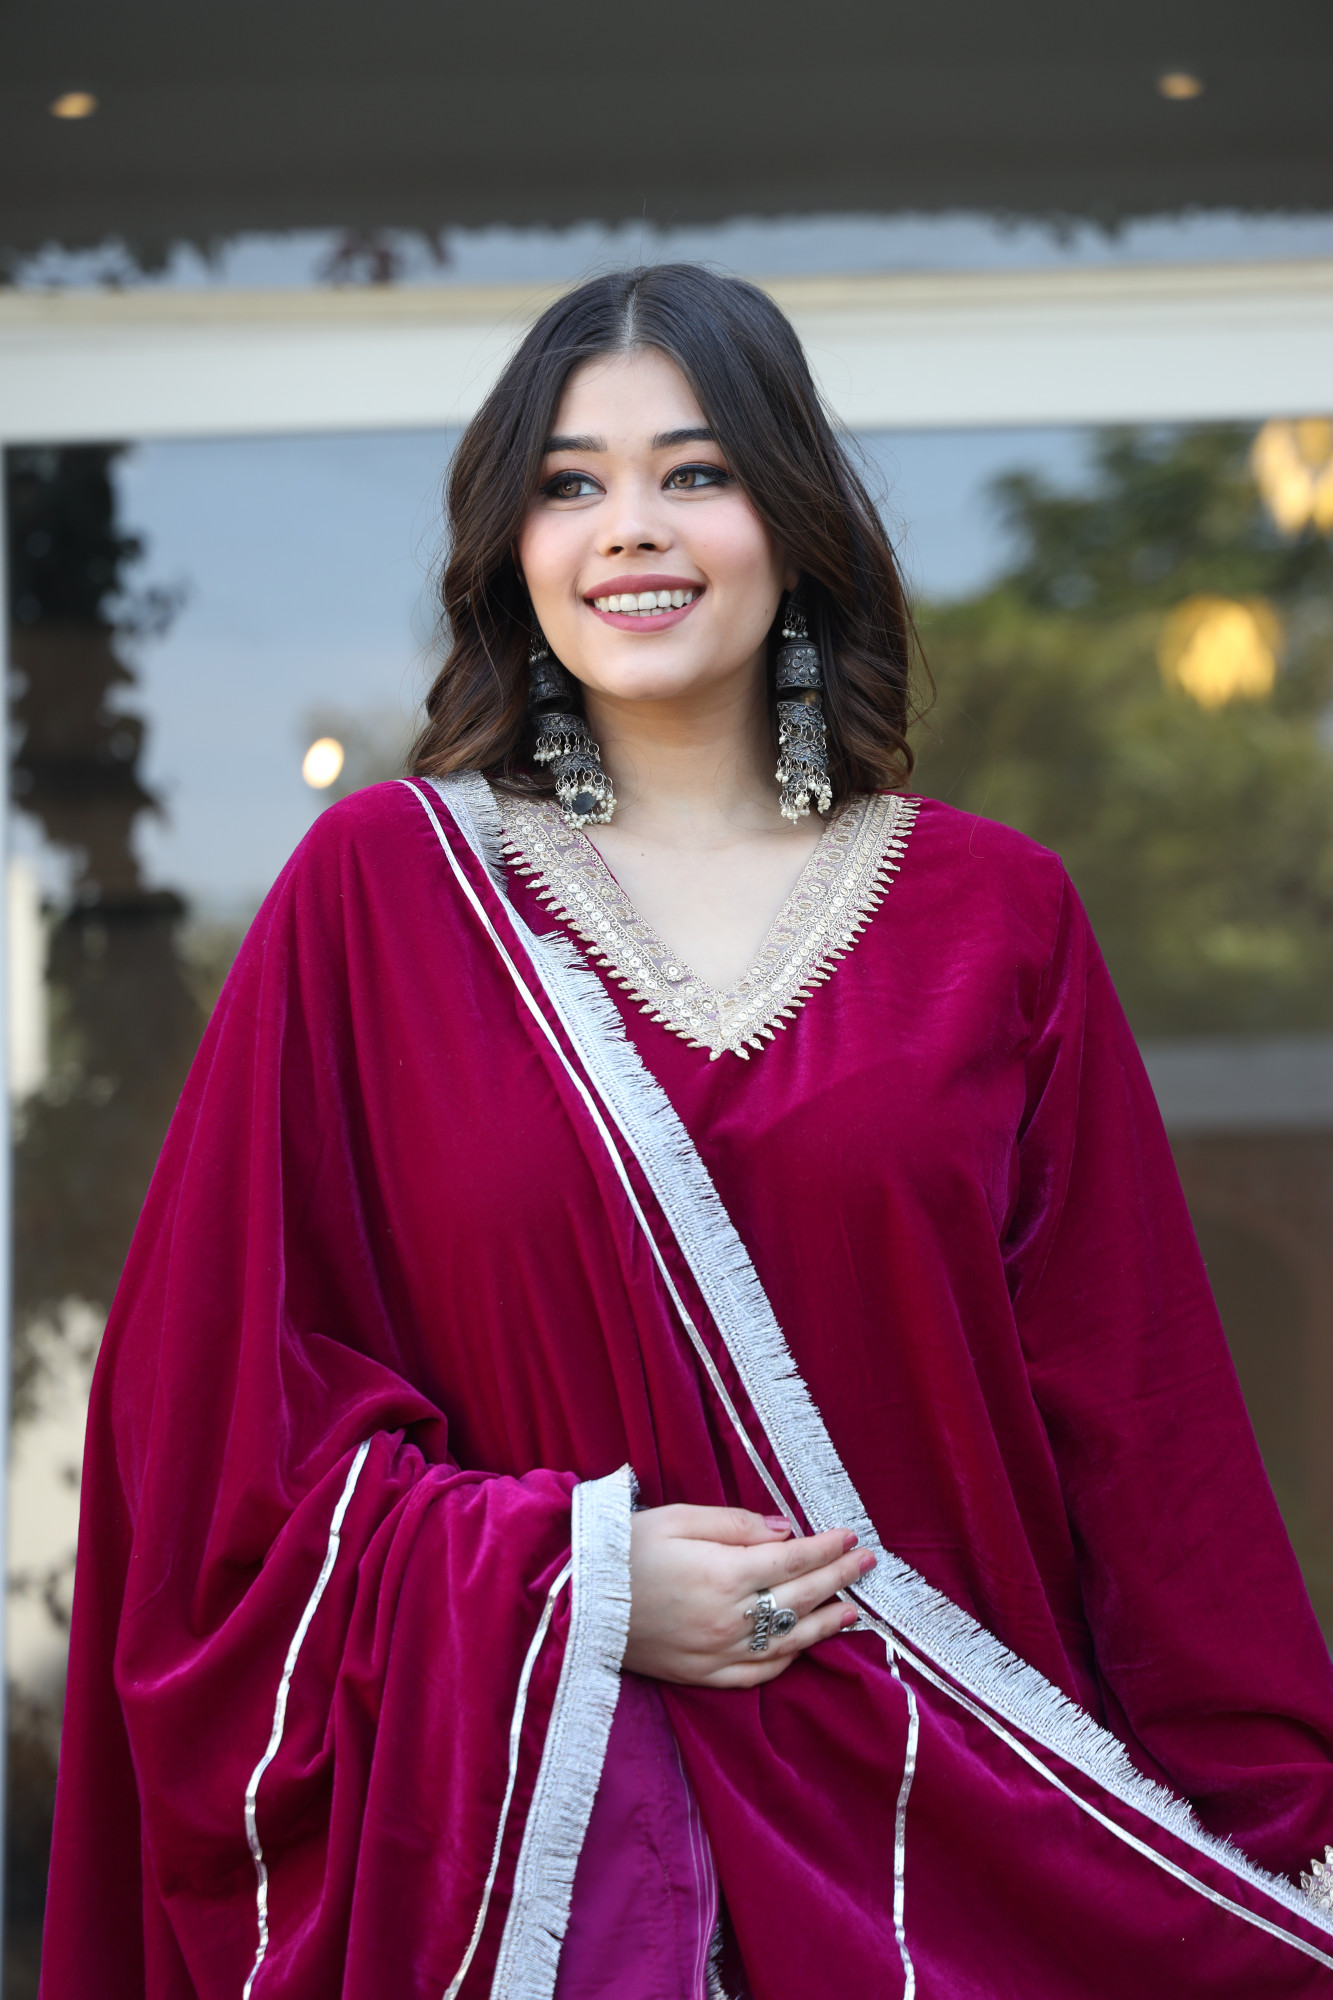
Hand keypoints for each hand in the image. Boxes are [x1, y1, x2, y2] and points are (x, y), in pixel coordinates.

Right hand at [622, 1504, 876, 1686]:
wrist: (574, 1603)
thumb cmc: (623, 1549)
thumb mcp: (678, 1518)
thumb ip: (736, 1524)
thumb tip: (785, 1530)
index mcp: (724, 1573)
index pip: (794, 1560)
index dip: (827, 1548)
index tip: (851, 1537)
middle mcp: (729, 1618)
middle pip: (799, 1598)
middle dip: (838, 1579)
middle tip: (866, 1564)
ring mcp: (717, 1653)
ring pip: (787, 1642)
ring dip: (825, 1624)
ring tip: (852, 1610)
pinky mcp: (701, 1676)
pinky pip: (757, 1675)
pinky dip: (786, 1661)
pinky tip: (802, 1646)